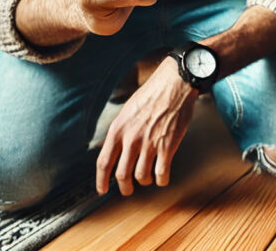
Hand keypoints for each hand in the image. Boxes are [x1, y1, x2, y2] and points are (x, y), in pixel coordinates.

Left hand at [96, 57, 196, 195]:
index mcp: (118, 129)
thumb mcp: (127, 111)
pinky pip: (161, 173)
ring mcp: (149, 144)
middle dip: (124, 187)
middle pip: (121, 175)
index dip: (101, 180)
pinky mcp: (167, 146)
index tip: (102, 190)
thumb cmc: (152, 94)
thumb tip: (115, 149)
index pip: (103, 162)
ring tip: (147, 179)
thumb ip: (121, 131)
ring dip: (144, 182)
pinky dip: (161, 179)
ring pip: (141, 176)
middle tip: (127, 190)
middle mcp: (131, 139)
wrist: (174, 85)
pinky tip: (162, 177)